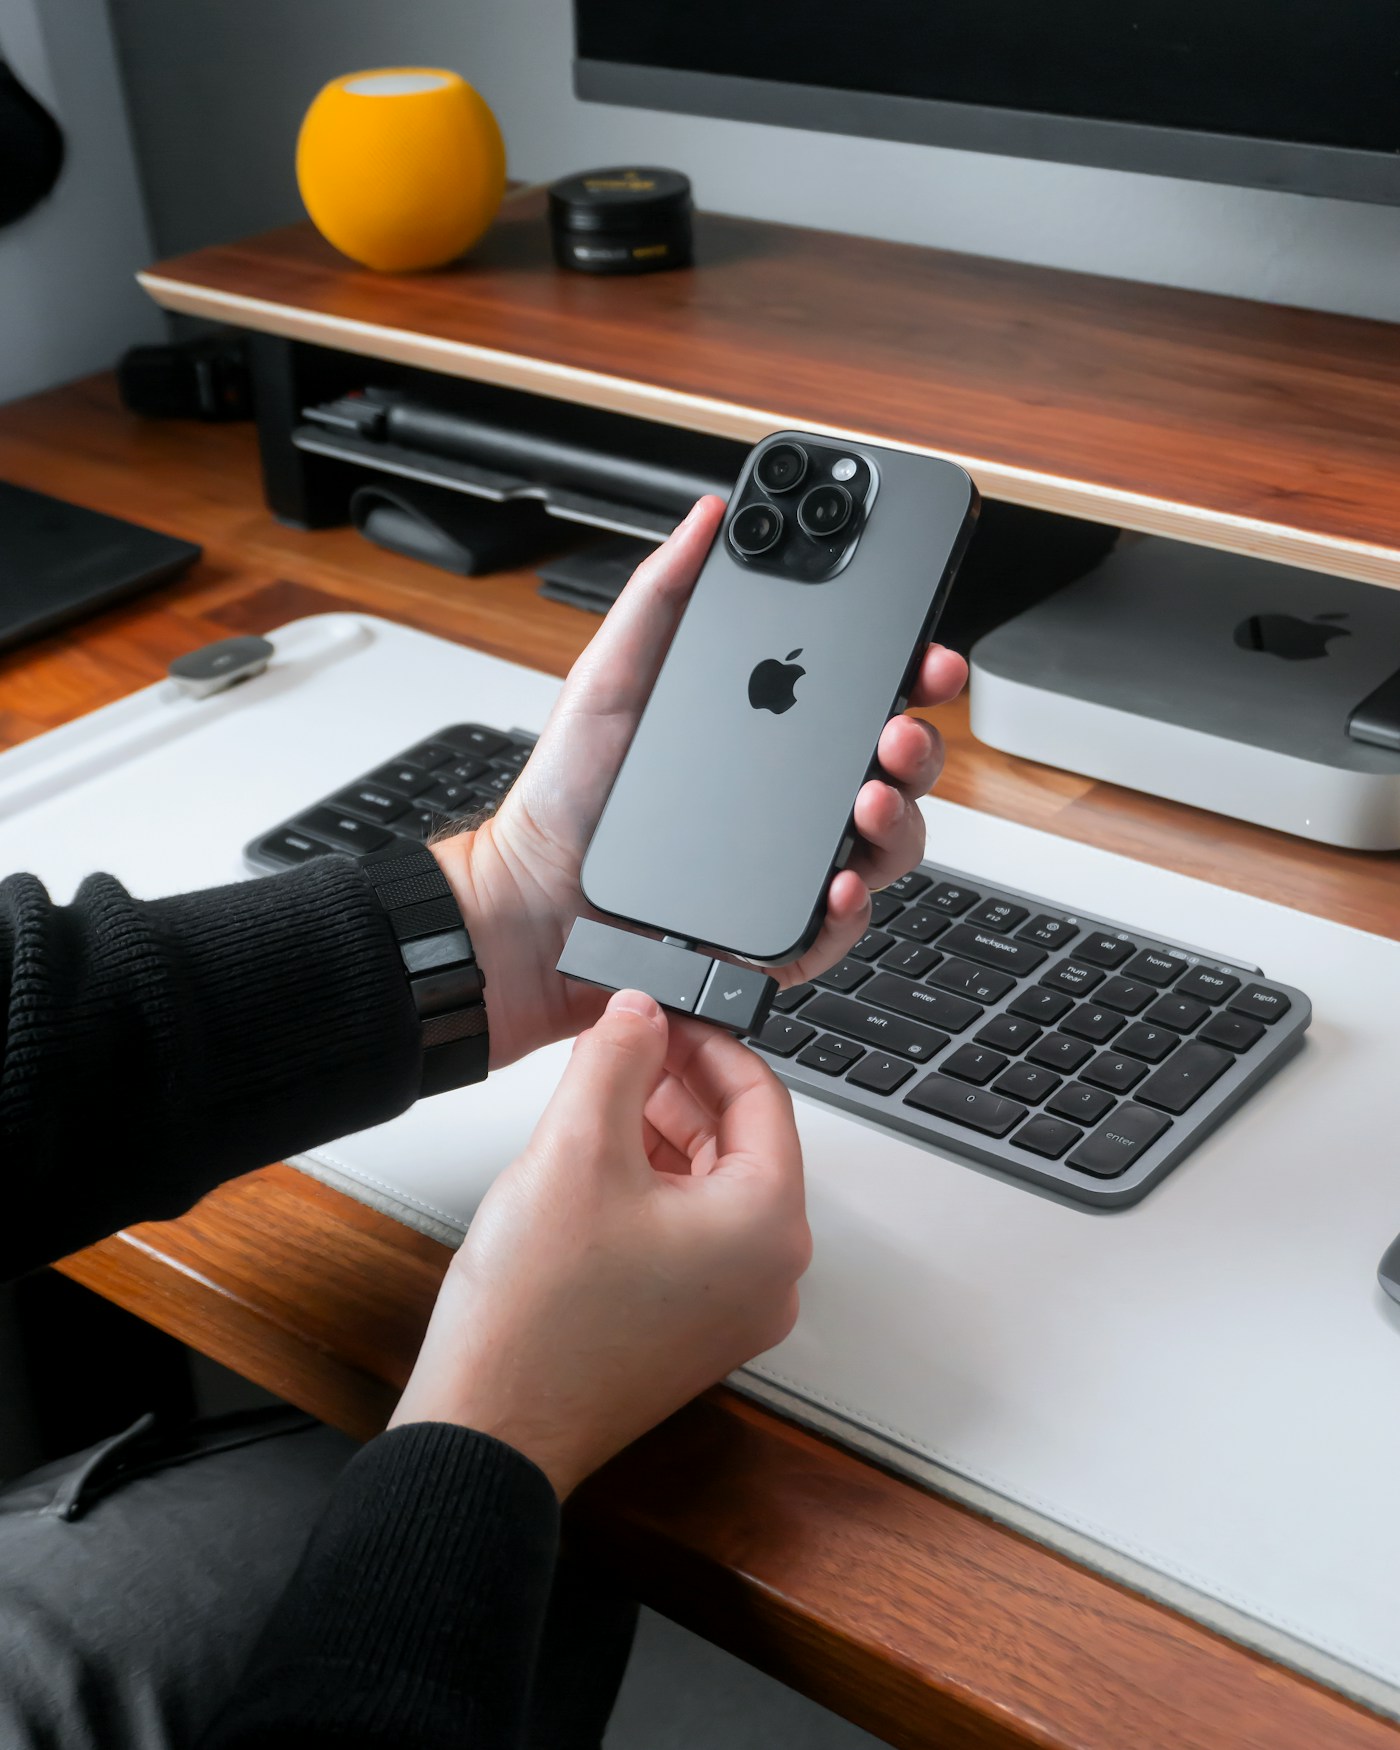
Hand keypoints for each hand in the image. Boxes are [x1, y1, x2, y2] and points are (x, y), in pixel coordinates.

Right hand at [389, 989, 810, 1496]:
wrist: (489, 1428)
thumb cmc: (536, 1319)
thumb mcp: (575, 1147)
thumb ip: (617, 1056)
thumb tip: (641, 1012)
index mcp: (769, 1227)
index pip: (762, 1095)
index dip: (706, 1041)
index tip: (662, 1014)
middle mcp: (770, 1275)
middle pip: (740, 1142)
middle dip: (679, 1085)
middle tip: (624, 1045)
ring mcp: (733, 1310)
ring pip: (712, 1186)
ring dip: (662, 1132)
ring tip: (600, 1095)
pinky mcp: (692, 1329)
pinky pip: (691, 1233)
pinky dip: (652, 1186)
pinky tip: (596, 1161)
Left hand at [432, 494, 967, 1067]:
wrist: (533, 898)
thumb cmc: (570, 792)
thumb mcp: (611, 674)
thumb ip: (663, 593)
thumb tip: (708, 517)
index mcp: (771, 733)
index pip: (864, 697)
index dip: (910, 672)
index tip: (925, 654)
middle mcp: (796, 800)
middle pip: (897, 769)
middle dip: (919, 744)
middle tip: (897, 728)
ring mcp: (795, 868)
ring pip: (889, 845)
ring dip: (899, 818)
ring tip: (868, 799)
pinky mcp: (780, 935)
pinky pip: (843, 926)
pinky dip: (852, 905)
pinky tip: (835, 882)